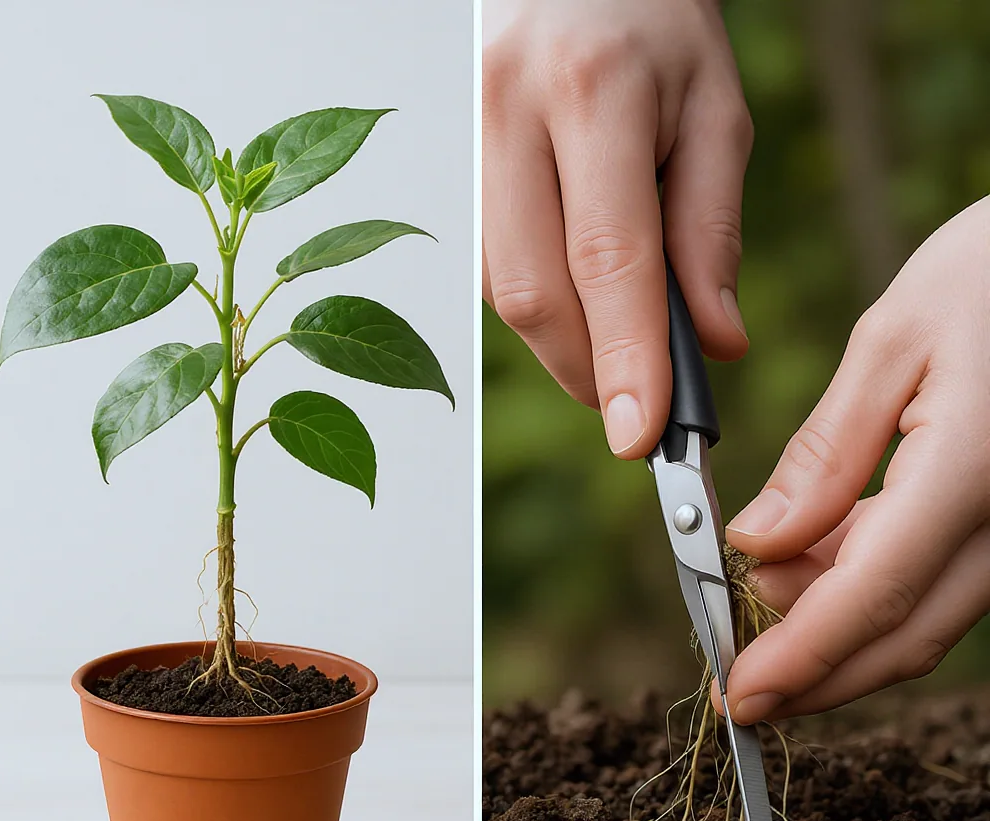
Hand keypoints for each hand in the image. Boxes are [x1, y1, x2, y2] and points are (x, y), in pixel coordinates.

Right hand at [483, 0, 751, 457]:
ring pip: (506, 293)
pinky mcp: (450, 174)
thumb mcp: (713, 111)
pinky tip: (578, 298)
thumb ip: (711, 231)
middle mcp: (507, 117)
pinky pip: (491, 272)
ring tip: (617, 344)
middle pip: (537, 292)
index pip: (606, 255)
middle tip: (635, 407)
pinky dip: (541, 310)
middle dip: (588, 370)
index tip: (639, 435)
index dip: (623, 356)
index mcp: (590, 92)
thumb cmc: (653, 32)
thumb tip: (714, 344)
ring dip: (565, 345)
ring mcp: (465, 144)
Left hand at [717, 196, 989, 723]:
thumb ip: (826, 455)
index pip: (876, 595)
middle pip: (904, 634)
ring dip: (834, 635)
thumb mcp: (892, 342)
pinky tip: (808, 570)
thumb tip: (757, 543)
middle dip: (814, 675)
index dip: (802, 659)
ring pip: (923, 617)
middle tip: (737, 688)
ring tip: (755, 602)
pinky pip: (939, 578)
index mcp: (974, 471)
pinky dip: (867, 591)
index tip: (737, 694)